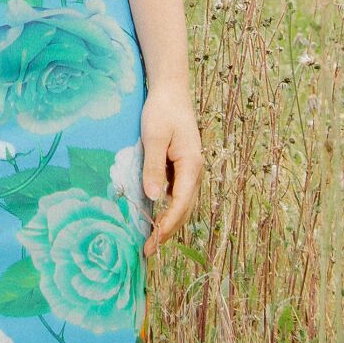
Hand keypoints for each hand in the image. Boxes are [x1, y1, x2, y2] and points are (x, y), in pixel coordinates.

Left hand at [139, 84, 201, 247]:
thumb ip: (154, 166)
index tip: (152, 242)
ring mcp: (190, 170)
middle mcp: (195, 171)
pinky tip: (153, 215)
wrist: (171, 91)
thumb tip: (153, 198)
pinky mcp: (182, 168)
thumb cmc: (162, 111)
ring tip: (151, 241)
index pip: (180, 204)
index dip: (167, 226)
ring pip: (182, 204)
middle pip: (184, 210)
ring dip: (169, 223)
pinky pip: (177, 194)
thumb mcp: (154, 137)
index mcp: (191, 166)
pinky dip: (168, 209)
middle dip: (168, 232)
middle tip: (148, 251)